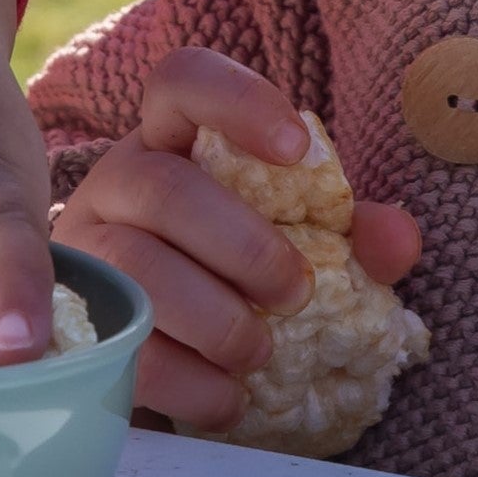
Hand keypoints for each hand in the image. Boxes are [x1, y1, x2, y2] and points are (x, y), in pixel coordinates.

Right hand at [53, 47, 421, 434]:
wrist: (167, 348)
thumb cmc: (236, 274)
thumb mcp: (296, 238)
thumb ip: (353, 233)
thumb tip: (398, 239)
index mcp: (172, 138)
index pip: (185, 79)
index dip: (238, 101)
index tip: (297, 150)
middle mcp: (119, 181)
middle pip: (164, 188)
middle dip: (242, 246)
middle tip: (296, 291)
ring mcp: (89, 251)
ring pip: (138, 268)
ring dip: (216, 319)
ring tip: (260, 351)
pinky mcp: (80, 328)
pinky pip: (126, 350)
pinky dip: (191, 382)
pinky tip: (230, 397)